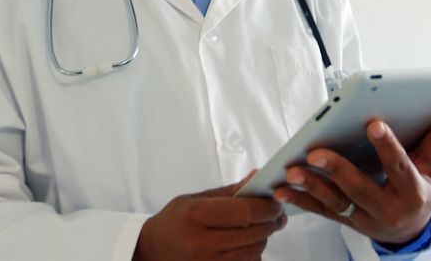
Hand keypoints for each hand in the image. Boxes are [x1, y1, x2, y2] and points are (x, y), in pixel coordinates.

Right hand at [133, 172, 287, 260]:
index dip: (266, 207)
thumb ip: (230, 191)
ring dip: (264, 238)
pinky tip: (249, 244)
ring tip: (263, 227)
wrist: (152, 250)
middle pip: (252, 233)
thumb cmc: (175, 221)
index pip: (244, 212)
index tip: (275, 202)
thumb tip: (257, 177)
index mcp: (196, 215)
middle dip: (271, 222)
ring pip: (253, 251)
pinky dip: (253, 254)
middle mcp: (201, 242)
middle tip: (278, 214)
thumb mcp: (196, 199)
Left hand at [273, 114, 430, 244]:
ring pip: (336, 202)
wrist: (409, 230)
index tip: (374, 123)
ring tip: (292, 170)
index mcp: (412, 193)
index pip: (399, 167)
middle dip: (337, 170)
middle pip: (360, 189)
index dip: (387, 146)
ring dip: (312, 186)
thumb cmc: (419, 191)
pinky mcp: (345, 221)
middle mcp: (387, 209)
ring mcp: (363, 218)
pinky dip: (300, 199)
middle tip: (316, 152)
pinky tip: (282, 187)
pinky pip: (321, 211)